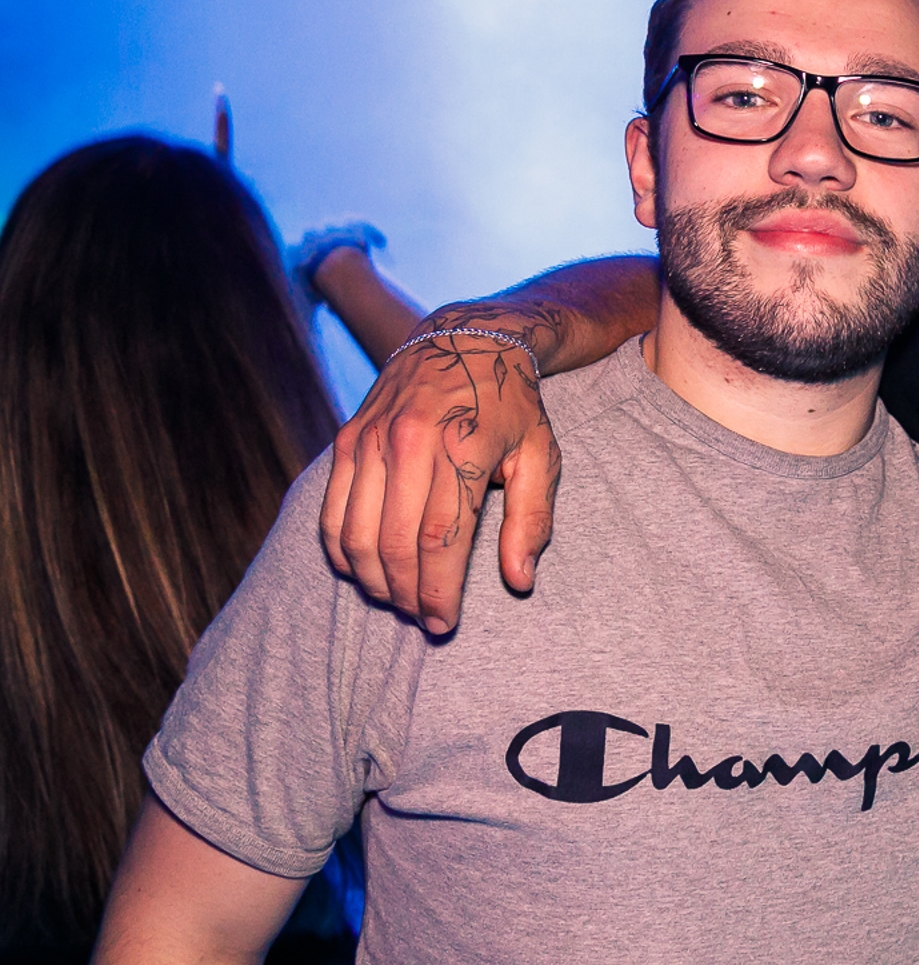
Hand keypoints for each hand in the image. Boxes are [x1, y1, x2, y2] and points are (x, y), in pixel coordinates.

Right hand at [320, 313, 560, 632]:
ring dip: (373, 580)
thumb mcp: (541, 456)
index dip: (438, 592)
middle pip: (393, 544)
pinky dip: (342, 551)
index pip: (439, 541)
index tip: (445, 624)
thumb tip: (520, 581)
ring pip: (355, 534)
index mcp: (460, 448)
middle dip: (406, 594)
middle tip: (423, 619)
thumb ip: (532, 521)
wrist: (463, 340)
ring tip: (398, 600)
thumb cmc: (511, 406)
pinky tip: (365, 570)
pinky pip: (332, 511)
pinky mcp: (346, 440)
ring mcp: (369, 440)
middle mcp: (407, 443)